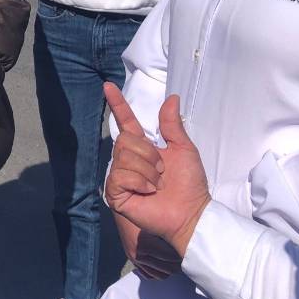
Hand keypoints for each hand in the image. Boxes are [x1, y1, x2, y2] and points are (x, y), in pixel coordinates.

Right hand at [103, 84, 211, 258]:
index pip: (125, 121)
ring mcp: (120, 177)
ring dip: (147, 171)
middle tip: (162, 172)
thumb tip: (172, 98)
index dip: (117, 104)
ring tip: (156, 185)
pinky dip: (139, 182)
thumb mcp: (183, 149)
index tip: (108, 86)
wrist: (191, 212)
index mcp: (142, 148)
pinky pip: (121, 176)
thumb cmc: (189, 184)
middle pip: (125, 139)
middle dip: (148, 154)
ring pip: (124, 157)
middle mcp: (127, 160)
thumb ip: (172, 125)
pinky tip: (147, 192)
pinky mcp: (116, 193)